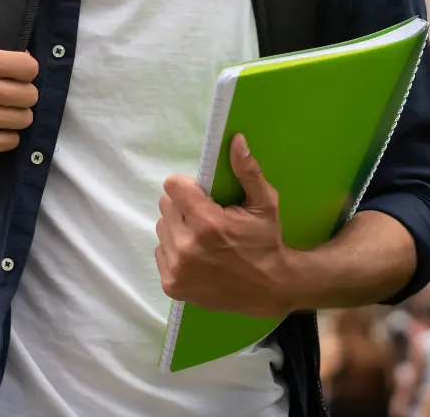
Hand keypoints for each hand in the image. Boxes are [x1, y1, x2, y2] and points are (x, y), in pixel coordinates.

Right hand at [0, 31, 38, 166]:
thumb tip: (13, 35)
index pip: (28, 66)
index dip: (26, 72)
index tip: (19, 76)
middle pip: (30, 95)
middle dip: (22, 96)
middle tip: (9, 98)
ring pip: (25, 118)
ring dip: (15, 118)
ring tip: (0, 114)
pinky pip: (13, 140)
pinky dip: (5, 137)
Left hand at [154, 134, 291, 318]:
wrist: (269, 290)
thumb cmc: (265, 242)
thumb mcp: (264, 204)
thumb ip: (247, 171)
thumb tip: (235, 139)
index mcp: (208, 223)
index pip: (172, 186)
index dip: (186, 186)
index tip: (201, 194)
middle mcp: (187, 247)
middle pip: (166, 205)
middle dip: (183, 206)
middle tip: (205, 217)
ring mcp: (177, 268)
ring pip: (161, 227)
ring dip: (177, 227)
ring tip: (201, 237)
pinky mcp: (172, 285)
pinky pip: (160, 251)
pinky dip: (174, 250)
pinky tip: (196, 256)